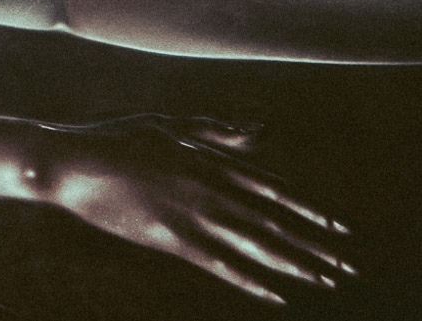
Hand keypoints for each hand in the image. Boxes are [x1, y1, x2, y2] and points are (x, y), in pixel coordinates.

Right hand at [29, 116, 354, 303]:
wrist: (73, 160)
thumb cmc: (118, 137)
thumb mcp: (171, 126)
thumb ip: (215, 133)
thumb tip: (260, 133)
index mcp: (211, 159)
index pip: (273, 189)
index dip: (309, 210)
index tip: (339, 226)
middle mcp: (210, 187)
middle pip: (275, 221)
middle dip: (315, 244)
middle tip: (348, 264)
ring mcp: (191, 214)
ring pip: (255, 245)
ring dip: (295, 264)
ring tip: (325, 279)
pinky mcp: (170, 238)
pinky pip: (219, 265)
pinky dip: (251, 281)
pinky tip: (277, 294)